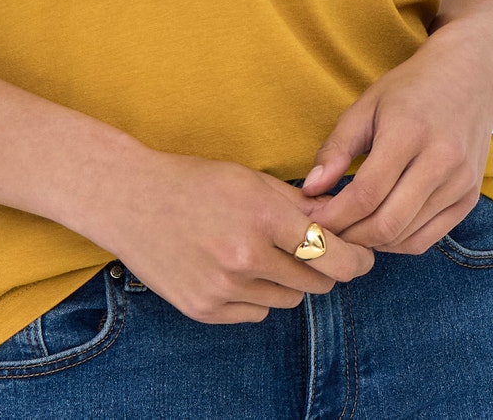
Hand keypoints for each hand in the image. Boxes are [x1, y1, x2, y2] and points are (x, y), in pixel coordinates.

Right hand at [101, 149, 374, 323]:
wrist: (129, 199)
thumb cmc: (193, 181)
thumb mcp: (249, 179)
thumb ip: (297, 205)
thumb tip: (341, 224)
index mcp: (261, 216)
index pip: (332, 253)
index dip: (357, 259)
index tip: (363, 257)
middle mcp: (245, 257)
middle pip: (316, 282)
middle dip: (323, 268)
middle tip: (313, 251)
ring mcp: (223, 289)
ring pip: (289, 300)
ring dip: (289, 281)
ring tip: (263, 252)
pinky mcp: (205, 310)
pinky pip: (257, 312)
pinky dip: (258, 295)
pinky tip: (235, 268)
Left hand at [297, 27, 492, 255]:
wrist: (469, 79)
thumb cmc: (410, 90)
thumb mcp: (366, 105)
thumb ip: (336, 147)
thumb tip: (311, 189)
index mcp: (409, 132)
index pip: (366, 193)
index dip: (334, 214)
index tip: (312, 218)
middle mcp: (440, 161)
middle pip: (387, 222)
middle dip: (349, 236)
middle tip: (327, 231)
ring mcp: (460, 183)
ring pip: (407, 237)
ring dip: (371, 243)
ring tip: (348, 229)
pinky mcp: (470, 198)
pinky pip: (428, 239)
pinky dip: (398, 244)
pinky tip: (378, 231)